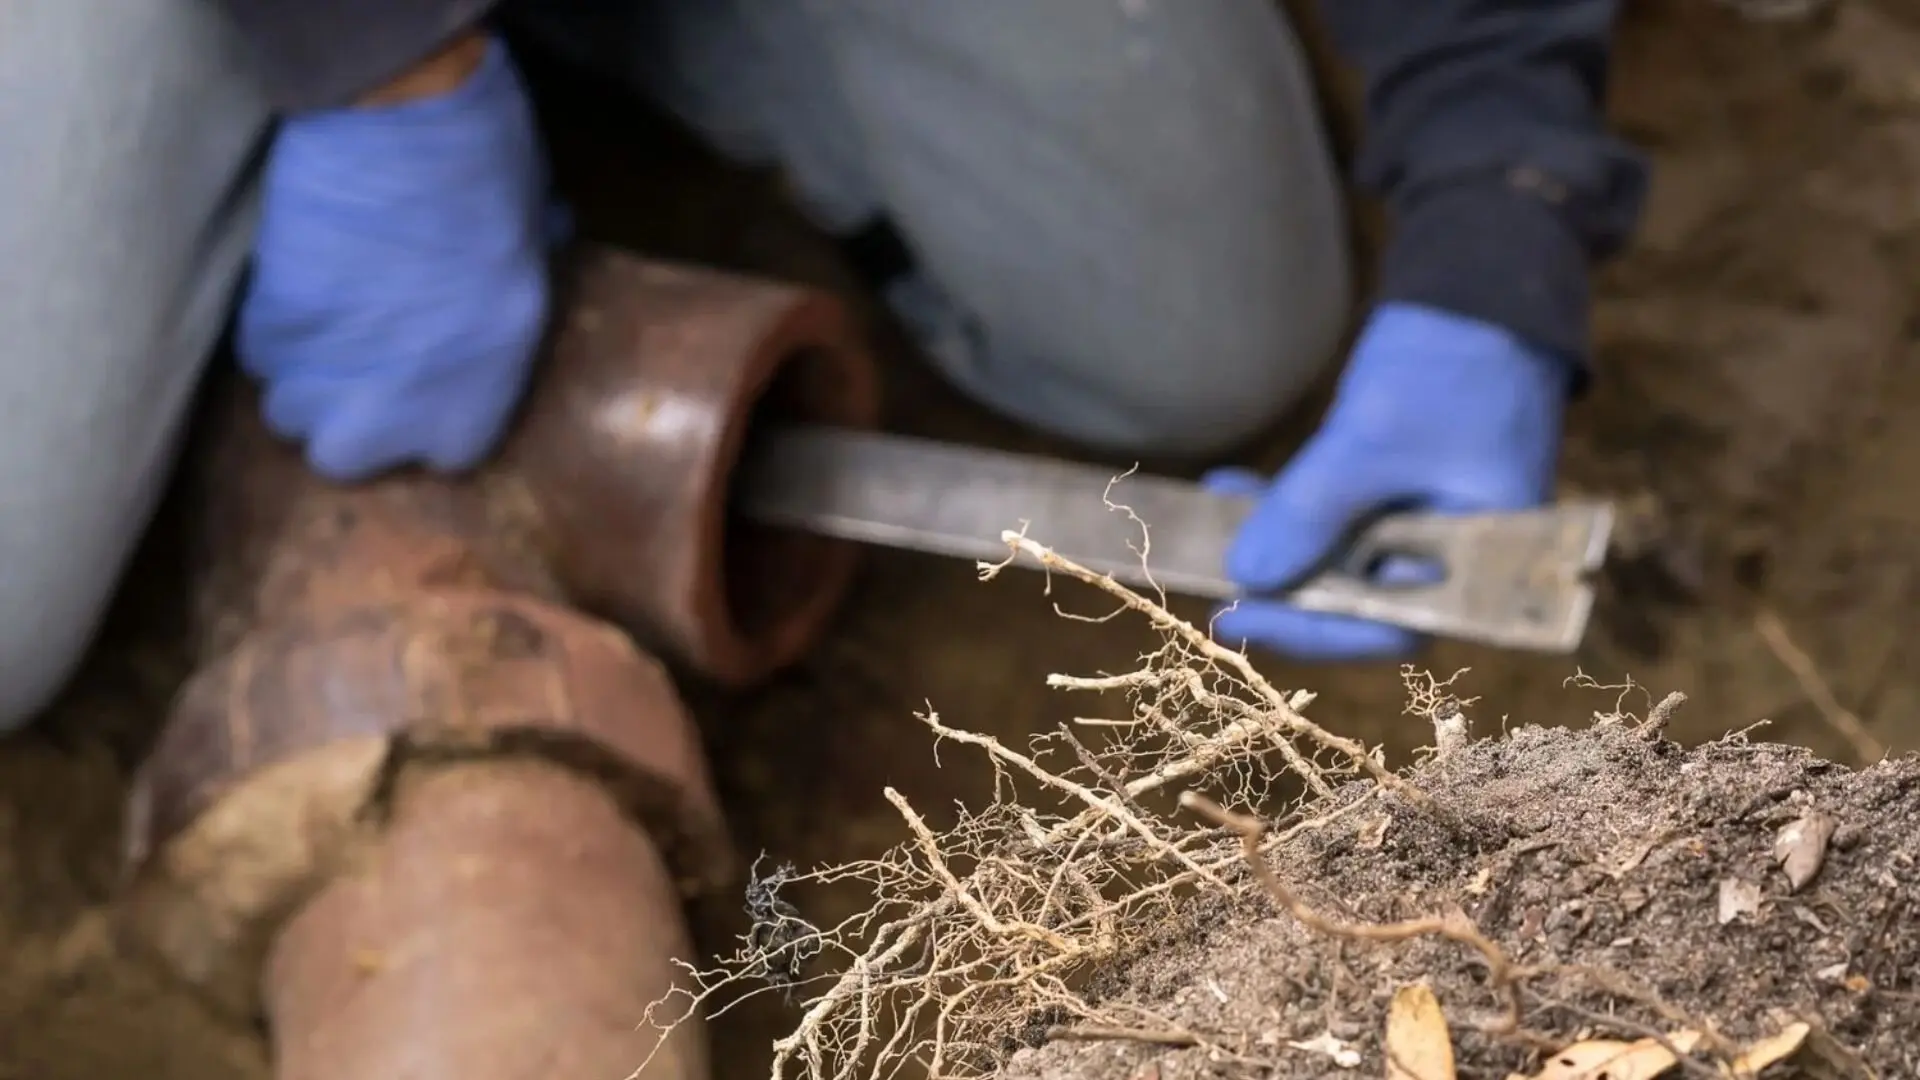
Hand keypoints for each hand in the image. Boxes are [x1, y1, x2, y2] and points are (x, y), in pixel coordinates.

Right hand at [235, 34, 551, 481]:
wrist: (398, 125)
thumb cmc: (491, 179)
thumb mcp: (537, 251)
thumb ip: (517, 292)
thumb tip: (531, 264)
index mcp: (479, 396)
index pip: (447, 457)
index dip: (431, 417)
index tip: (428, 382)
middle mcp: (394, 407)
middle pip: (344, 457)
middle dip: (344, 421)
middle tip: (360, 369)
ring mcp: (323, 373)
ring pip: (288, 413)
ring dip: (303, 381)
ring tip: (325, 332)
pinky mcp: (268, 326)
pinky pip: (259, 356)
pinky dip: (273, 334)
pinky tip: (297, 292)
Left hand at [1203, 302, 1571, 660]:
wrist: (1484, 285)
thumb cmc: (1451, 366)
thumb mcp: (1373, 440)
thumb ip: (1313, 511)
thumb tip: (1248, 577)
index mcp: (1480, 560)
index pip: (1394, 627)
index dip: (1314, 632)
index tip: (1241, 616)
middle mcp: (1455, 554)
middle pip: (1363, 602)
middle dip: (1286, 591)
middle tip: (1213, 584)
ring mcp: (1425, 520)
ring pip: (1341, 559)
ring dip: (1278, 545)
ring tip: (1214, 522)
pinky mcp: (1398, 488)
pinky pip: (1339, 517)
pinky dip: (1290, 509)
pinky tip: (1232, 489)